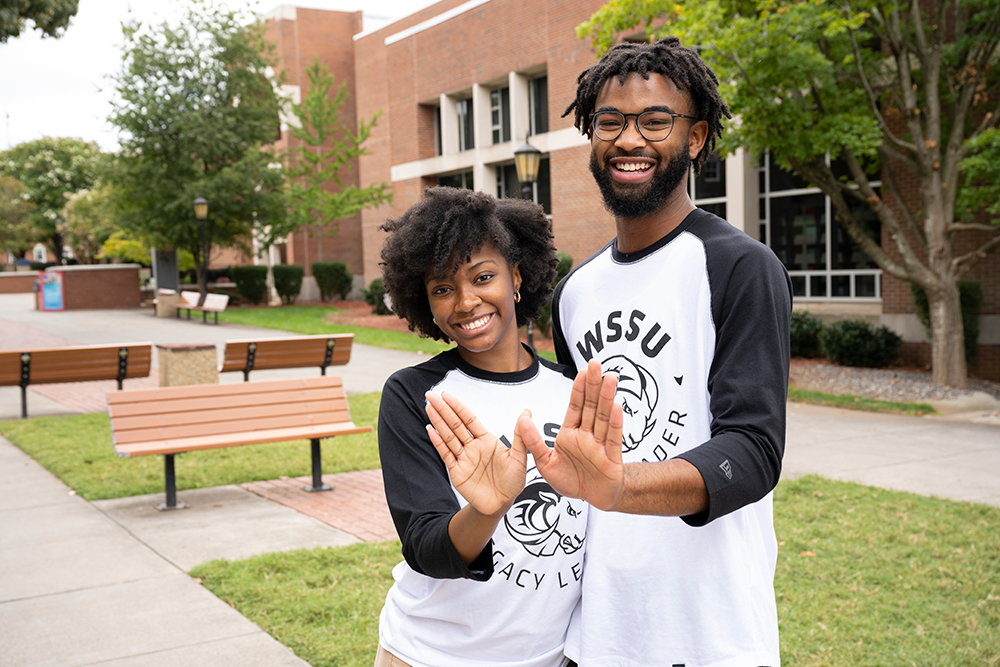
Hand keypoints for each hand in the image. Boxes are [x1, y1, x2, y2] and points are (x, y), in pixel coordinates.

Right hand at [425, 391, 526, 517]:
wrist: (502, 504)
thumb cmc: (513, 481)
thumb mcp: (519, 458)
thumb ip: (520, 436)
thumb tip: (527, 411)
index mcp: (486, 440)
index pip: (469, 420)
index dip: (458, 407)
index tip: (447, 395)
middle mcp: (473, 447)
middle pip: (455, 425)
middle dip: (443, 410)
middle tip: (431, 396)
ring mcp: (463, 458)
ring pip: (448, 436)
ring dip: (438, 422)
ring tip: (429, 407)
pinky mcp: (456, 472)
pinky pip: (445, 454)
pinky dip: (438, 442)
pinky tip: (430, 429)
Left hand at [521, 359, 624, 509]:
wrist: (592, 498)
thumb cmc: (571, 479)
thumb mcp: (545, 463)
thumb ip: (533, 442)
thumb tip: (523, 419)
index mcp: (570, 433)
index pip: (575, 406)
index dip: (579, 388)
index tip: (582, 370)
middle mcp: (587, 434)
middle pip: (591, 405)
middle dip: (593, 384)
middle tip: (596, 363)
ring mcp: (600, 444)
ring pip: (603, 417)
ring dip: (607, 397)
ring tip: (610, 379)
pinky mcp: (611, 457)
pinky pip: (613, 438)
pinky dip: (614, 423)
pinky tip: (616, 407)